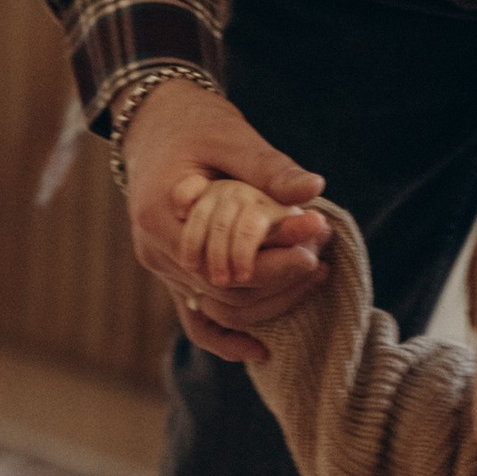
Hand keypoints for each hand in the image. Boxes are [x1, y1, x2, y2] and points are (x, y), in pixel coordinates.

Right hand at [120, 80, 329, 358]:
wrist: (157, 125)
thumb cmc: (195, 125)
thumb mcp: (231, 136)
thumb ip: (268, 167)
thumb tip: (313, 188)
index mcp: (161, 212)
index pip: (221, 260)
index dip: (273, 259)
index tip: (314, 242)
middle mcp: (154, 248)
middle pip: (222, 290)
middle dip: (278, 280)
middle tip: (322, 258)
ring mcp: (160, 266)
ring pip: (216, 308)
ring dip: (267, 302)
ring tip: (313, 275)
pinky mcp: (172, 274)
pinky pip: (196, 318)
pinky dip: (225, 338)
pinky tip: (260, 350)